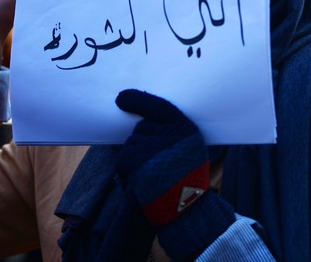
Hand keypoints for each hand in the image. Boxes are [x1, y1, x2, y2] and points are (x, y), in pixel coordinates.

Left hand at [115, 89, 208, 225]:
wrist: (187, 211)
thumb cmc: (187, 180)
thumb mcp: (189, 150)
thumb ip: (171, 134)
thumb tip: (142, 121)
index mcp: (184, 129)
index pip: (158, 106)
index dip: (137, 100)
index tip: (121, 98)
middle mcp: (169, 136)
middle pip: (141, 129)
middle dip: (141, 143)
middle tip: (153, 162)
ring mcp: (154, 149)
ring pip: (130, 145)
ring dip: (133, 158)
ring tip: (150, 174)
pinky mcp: (140, 165)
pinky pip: (123, 160)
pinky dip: (126, 171)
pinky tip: (140, 181)